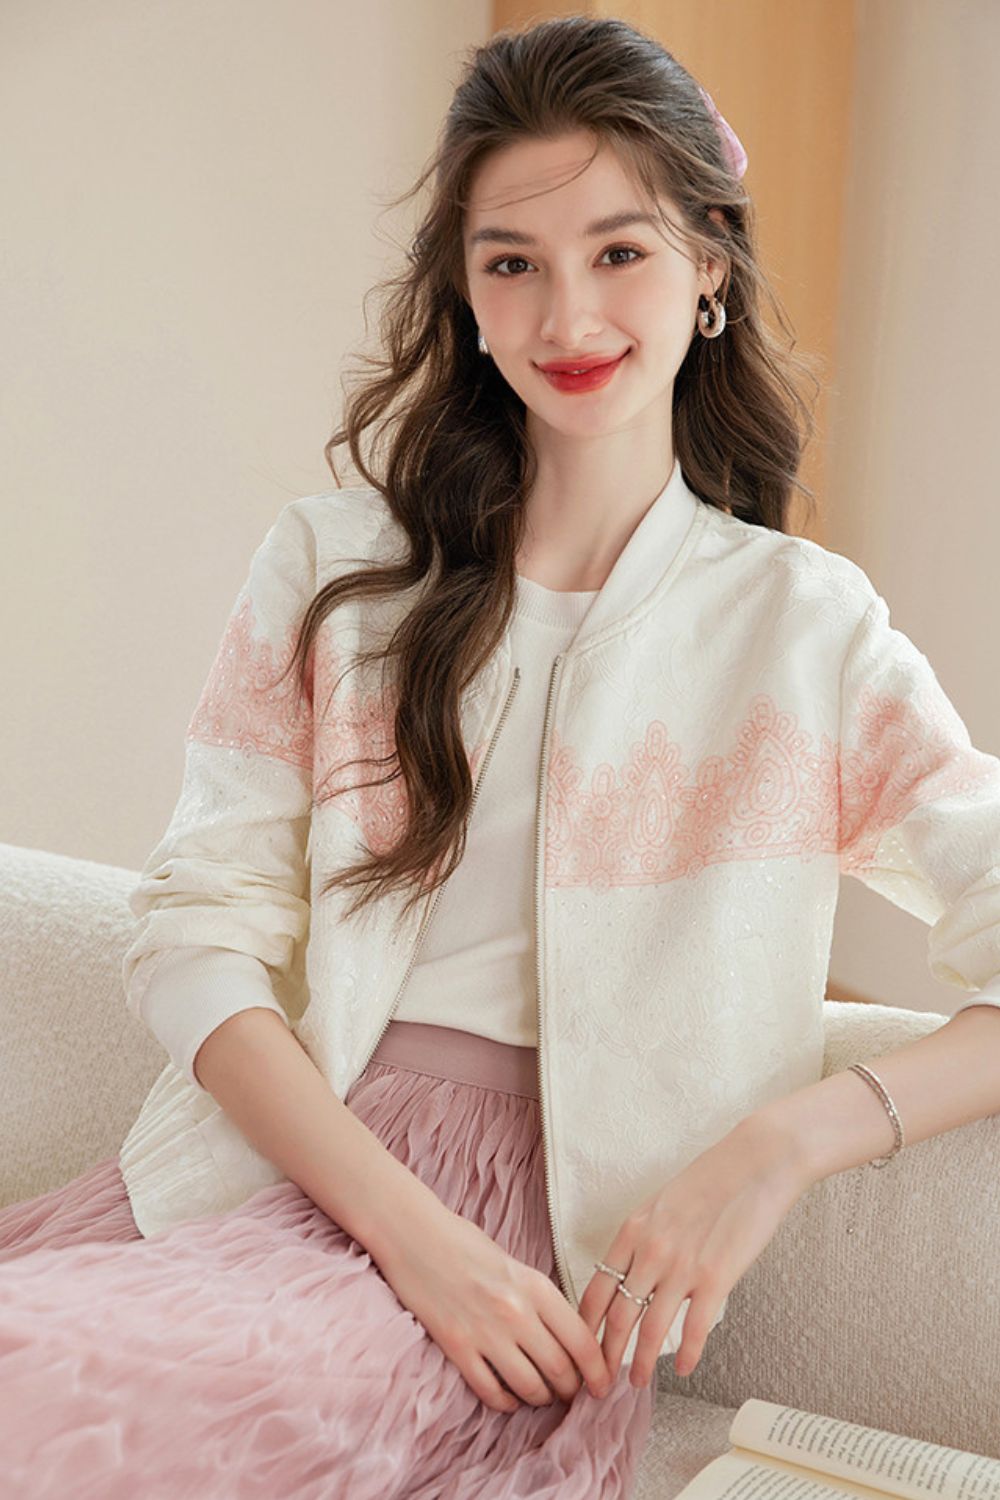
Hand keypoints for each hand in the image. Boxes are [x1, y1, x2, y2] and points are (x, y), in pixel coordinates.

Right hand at [375, 1199, 614, 1412]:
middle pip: (560, 1371)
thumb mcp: (514, 1264)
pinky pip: (491, 1392)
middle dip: (571, 1390)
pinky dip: (506, 1402)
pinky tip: (508, 1397)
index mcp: (535, 1286)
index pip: (582, 1342)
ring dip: (540, 1398)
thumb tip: (562, 1335)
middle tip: (570, 1392)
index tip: (603, 1386)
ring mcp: (485, 1333)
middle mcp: (516, 1312)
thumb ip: (538, 1299)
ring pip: (530, 1388)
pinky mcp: (456, 1348)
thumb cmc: (463, 1243)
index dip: (599, 1372)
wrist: (414, 1235)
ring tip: (540, 1395)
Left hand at [576, 1115, 804, 1389]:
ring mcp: (682, 1267)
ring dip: (640, 1364)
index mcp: (632, 1230)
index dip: (583, 1327)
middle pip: (617, 1316)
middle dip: (604, 1356)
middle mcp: (650, 1251)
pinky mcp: (717, 1278)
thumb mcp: (660, 1204)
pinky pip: (694, 1329)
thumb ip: (643, 1240)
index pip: (595, 1290)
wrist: (756, 1162)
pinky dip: (686, 1355)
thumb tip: (630, 1276)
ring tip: (635, 1384)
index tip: (579, 1349)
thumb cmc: (710, 1179)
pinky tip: (682, 1369)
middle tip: (599, 1382)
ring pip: (650, 1330)